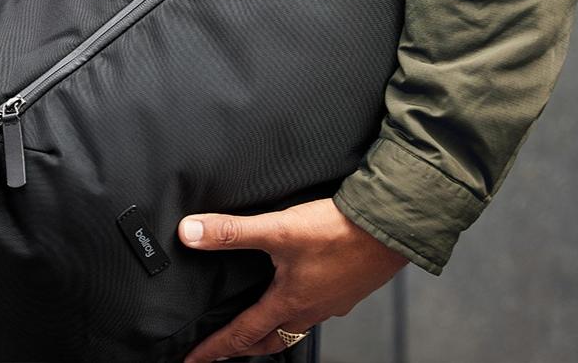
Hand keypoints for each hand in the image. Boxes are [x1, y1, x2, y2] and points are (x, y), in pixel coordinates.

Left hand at [177, 198, 408, 361]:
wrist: (386, 227)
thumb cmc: (337, 232)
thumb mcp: (277, 228)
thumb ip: (232, 231)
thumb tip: (191, 232)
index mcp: (288, 302)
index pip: (242, 334)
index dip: (215, 348)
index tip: (194, 360)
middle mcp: (310, 309)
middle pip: (270, 340)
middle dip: (244, 348)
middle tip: (224, 352)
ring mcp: (331, 301)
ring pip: (295, 326)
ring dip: (273, 330)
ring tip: (259, 324)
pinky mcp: (346, 289)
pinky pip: (316, 309)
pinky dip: (299, 308)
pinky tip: (300, 290)